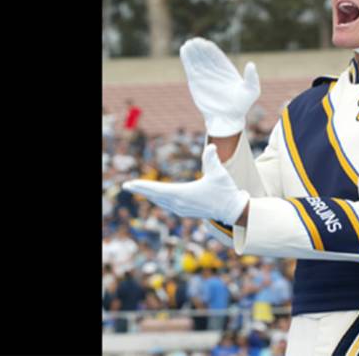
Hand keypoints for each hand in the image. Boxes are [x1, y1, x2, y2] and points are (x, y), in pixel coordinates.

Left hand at [123, 144, 248, 224]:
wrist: (231, 210)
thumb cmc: (225, 191)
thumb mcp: (219, 173)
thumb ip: (213, 159)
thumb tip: (212, 146)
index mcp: (183, 194)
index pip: (158, 190)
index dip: (143, 186)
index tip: (129, 185)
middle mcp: (179, 204)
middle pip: (155, 196)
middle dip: (141, 190)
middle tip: (126, 186)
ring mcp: (182, 209)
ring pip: (160, 201)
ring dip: (149, 194)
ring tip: (139, 189)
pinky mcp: (185, 211)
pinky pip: (166, 204)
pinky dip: (158, 199)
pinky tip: (156, 197)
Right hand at [180, 37, 259, 137]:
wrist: (227, 119)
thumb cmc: (241, 106)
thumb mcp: (251, 91)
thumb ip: (252, 78)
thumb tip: (251, 64)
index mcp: (227, 70)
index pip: (218, 56)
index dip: (211, 49)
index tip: (205, 43)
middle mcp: (215, 71)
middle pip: (206, 55)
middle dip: (200, 48)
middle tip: (194, 41)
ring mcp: (205, 76)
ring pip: (197, 60)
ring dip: (192, 51)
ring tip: (188, 44)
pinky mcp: (196, 82)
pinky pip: (190, 68)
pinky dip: (187, 59)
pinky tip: (183, 50)